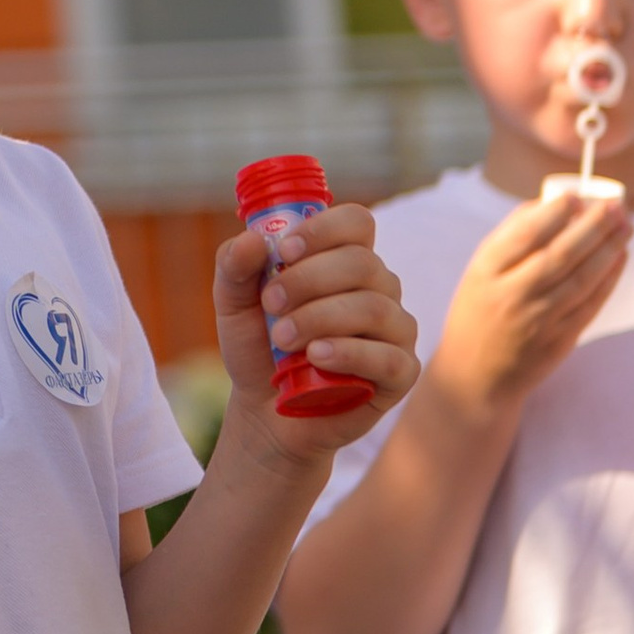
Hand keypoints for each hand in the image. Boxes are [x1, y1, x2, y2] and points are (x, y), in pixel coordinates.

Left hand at [213, 205, 418, 468]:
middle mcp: (378, 288)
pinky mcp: (400, 373)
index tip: (283, 252)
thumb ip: (234, 266)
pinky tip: (317, 357)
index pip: (357, 222)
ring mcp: (395, 330)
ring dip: (322, 317)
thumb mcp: (233, 304)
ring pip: (374, 307)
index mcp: (344, 259)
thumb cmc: (258, 347)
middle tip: (271, 303)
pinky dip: (351, 353)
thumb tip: (253, 239)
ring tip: (283, 338)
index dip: (324, 230)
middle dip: (309, 279)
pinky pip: (390, 357)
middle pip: (361, 263)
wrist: (265, 411)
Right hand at [436, 189, 630, 419]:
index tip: (576, 195)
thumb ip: (510, 237)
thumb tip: (549, 203)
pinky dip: (608, 278)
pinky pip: (591, 304)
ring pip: (581, 279)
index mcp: (485, 273)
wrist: (475, 376)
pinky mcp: (560, 340)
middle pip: (560, 255)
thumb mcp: (478, 272)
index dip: (554, 213)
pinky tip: (620, 256)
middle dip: (592, 227)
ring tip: (626, 225)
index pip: (524, 236)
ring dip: (608, 249)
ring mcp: (538, 321)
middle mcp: (512, 296)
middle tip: (616, 205)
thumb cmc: (478, 312)